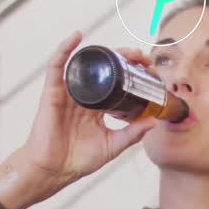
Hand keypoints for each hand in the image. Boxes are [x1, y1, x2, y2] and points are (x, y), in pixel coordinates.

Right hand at [0, 32, 159, 208]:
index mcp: (97, 106)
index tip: (148, 68)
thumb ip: (132, 134)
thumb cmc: (79, 159)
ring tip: (124, 51)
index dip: (130, 71)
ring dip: (103, 52)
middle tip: (142, 58)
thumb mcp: (113, 145)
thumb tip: (155, 122)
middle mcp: (84, 96)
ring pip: (85, 64)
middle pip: (104, 69)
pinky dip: (64, 49)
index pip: (116, 81)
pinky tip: (76, 37)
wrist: (55, 170)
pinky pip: (57, 66)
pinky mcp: (53, 93)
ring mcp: (68, 92)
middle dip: (123, 58)